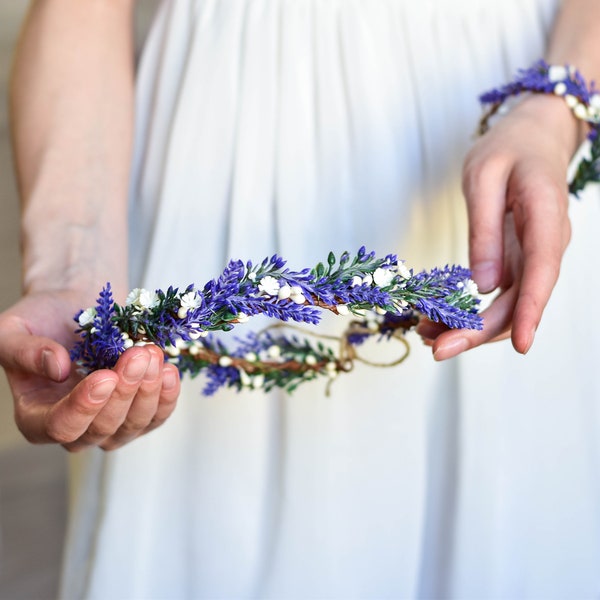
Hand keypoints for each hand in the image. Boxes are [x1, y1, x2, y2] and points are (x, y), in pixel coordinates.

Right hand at [0, 290, 179, 450]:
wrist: (75, 307)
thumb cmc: (40, 319)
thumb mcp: (13, 330)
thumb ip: (24, 351)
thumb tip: (57, 369)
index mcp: (36, 418)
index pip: (61, 427)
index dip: (85, 407)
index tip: (105, 377)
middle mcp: (76, 429)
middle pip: (103, 428)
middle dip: (125, 391)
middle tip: (138, 355)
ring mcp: (111, 424)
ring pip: (134, 425)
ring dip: (149, 391)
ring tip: (152, 355)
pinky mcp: (139, 413)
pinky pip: (157, 415)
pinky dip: (167, 396)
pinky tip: (169, 370)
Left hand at [423, 95, 577, 358]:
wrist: (532, 139)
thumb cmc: (508, 150)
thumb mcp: (484, 178)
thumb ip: (484, 229)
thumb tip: (483, 286)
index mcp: (544, 216)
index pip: (541, 270)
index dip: (530, 310)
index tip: (521, 344)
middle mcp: (546, 244)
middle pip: (519, 299)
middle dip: (479, 331)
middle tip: (436, 350)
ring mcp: (534, 255)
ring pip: (509, 304)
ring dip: (472, 328)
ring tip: (427, 338)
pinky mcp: (519, 261)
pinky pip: (500, 294)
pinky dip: (472, 312)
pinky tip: (439, 320)